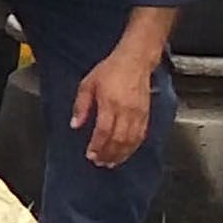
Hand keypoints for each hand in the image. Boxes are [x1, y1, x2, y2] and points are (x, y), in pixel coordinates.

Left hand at [69, 49, 158, 167]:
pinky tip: (126, 152)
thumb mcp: (88, 84)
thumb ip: (81, 105)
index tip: (90, 155)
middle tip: (100, 163)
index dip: (97, 146)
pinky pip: (141, 135)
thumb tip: (75, 124)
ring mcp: (138, 113)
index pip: (104, 131)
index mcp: (110, 102)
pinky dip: (133, 147)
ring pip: (131, 140)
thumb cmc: (111, 69)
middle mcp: (126, 110)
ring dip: (121, 154)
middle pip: (118, 140)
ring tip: (111, 162)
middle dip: (108, 154)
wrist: (136, 60)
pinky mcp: (146, 114)